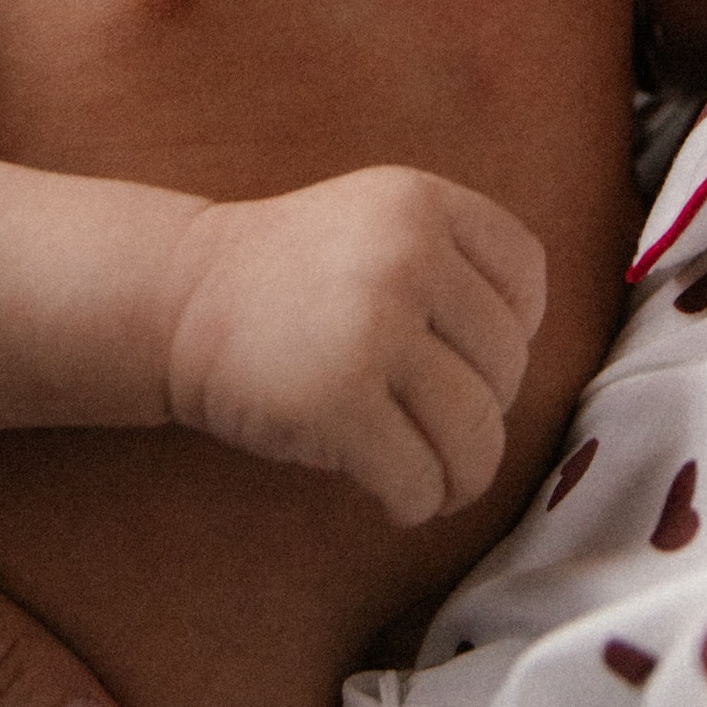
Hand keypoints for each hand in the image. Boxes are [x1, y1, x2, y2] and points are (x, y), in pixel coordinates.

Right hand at [162, 166, 547, 528]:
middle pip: (506, 364)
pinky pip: (417, 474)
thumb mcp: (375, 223)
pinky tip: (398, 500)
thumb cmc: (290, 278)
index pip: (526, 277)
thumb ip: (451, 262)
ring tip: (440, 487)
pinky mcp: (338, 400)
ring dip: (466, 476)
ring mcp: (372, 326)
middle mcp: (406, 255)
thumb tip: (524, 363)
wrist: (180, 299)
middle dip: (486, 416)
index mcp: (422, 204)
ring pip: (474, 429)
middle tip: (448, 438)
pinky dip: (417, 502)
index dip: (517, 333)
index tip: (479, 366)